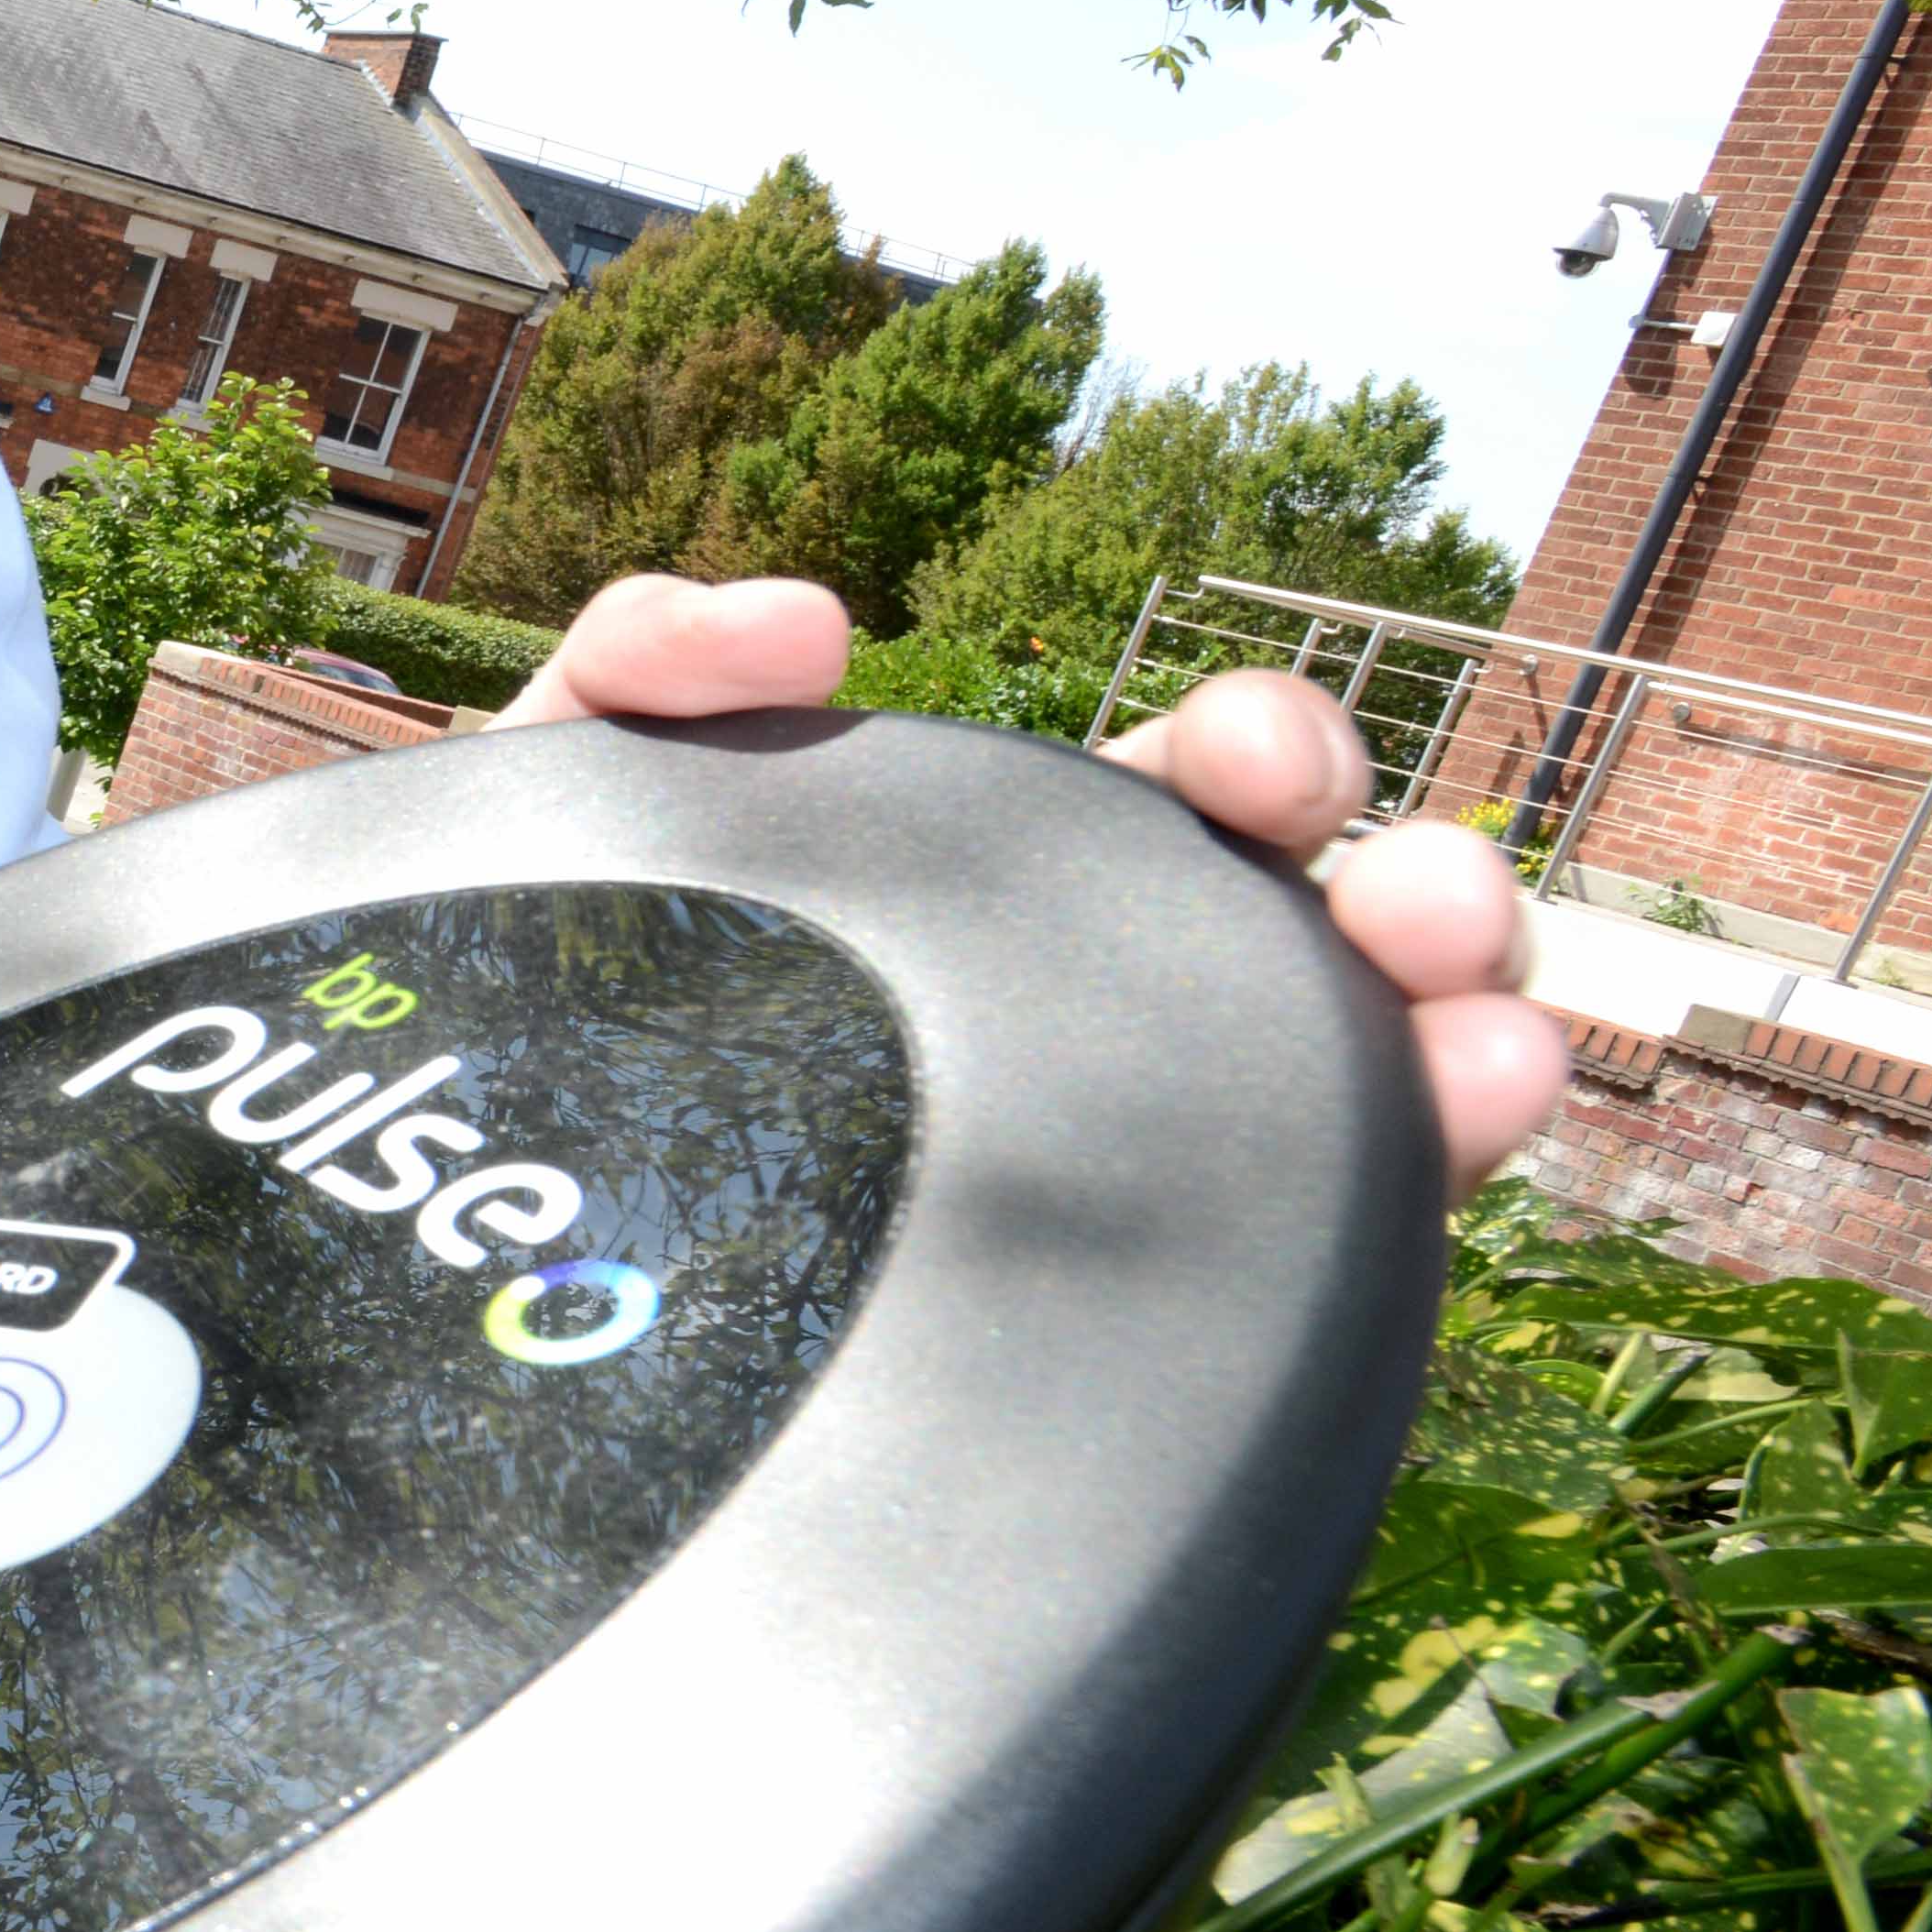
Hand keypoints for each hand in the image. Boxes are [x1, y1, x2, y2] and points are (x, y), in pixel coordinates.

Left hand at [502, 573, 1564, 1193]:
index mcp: (990, 883)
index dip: (1252, 764)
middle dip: (1402, 891)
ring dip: (1447, 1027)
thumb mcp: (556, 815)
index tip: (1259, 766)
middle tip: (1406, 902)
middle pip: (1297, 944)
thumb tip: (809, 625)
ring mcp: (1103, 1158)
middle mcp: (1075, 1011)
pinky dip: (1407, 1160)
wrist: (438, 1242)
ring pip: (1337, 1085)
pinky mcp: (1102, 1306)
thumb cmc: (514, 1003)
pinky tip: (1464, 1128)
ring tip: (1493, 1031)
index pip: (1173, 811)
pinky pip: (1286, 1240)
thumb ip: (641, 676)